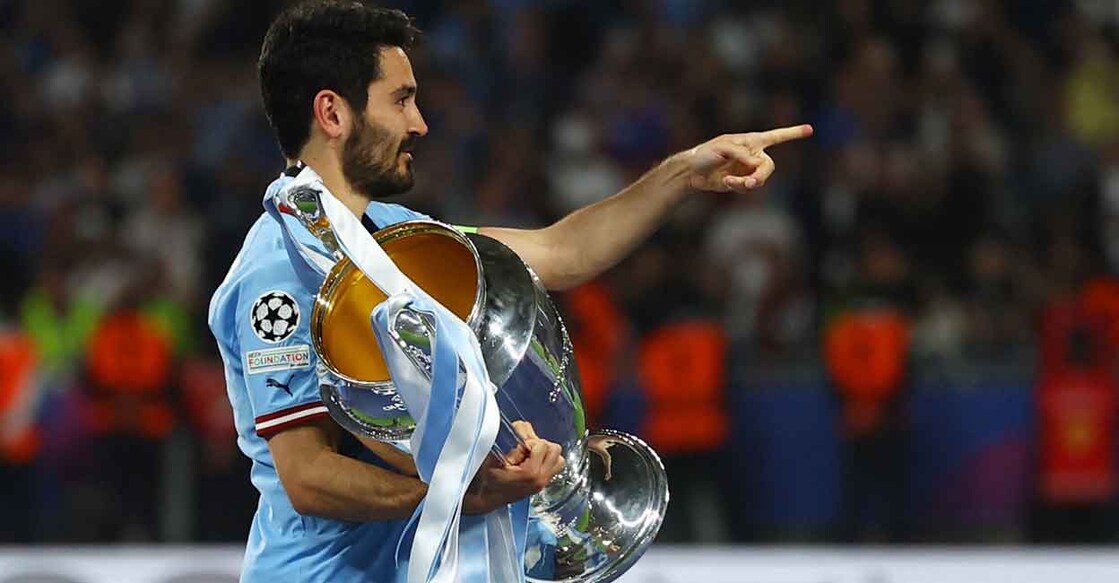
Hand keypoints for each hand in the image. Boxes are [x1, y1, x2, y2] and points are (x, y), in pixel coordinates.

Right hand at [463, 421, 564, 513]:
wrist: (484, 497)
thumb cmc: (487, 479)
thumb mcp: (495, 457)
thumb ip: (511, 441)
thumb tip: (523, 428)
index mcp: (530, 473)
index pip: (542, 445)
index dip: (528, 441)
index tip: (517, 447)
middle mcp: (541, 479)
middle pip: (555, 450)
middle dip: (540, 445)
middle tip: (525, 449)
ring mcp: (543, 483)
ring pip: (558, 458)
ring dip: (546, 453)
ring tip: (530, 454)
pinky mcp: (541, 485)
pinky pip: (554, 467)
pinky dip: (545, 460)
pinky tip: (531, 461)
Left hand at [681, 124, 812, 192]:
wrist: (691, 171)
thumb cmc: (706, 154)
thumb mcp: (723, 148)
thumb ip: (742, 155)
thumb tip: (757, 165)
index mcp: (751, 141)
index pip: (776, 136)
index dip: (793, 133)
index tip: (810, 130)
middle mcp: (752, 154)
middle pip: (768, 166)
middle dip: (760, 176)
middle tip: (749, 183)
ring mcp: (747, 169)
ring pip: (759, 179)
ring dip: (747, 183)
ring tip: (731, 182)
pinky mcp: (740, 182)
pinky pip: (748, 187)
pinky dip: (738, 186)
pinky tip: (725, 182)